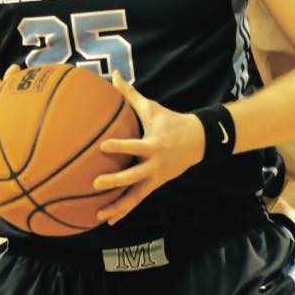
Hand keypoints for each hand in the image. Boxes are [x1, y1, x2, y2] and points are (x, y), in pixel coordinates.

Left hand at [93, 71, 204, 224]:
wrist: (198, 141)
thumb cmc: (170, 121)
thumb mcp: (152, 108)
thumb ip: (130, 95)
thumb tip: (113, 75)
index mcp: (154, 144)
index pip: (135, 146)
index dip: (120, 146)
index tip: (103, 146)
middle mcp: (155, 164)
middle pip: (134, 176)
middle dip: (116, 181)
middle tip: (95, 184)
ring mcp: (155, 178)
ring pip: (135, 196)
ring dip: (118, 206)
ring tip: (99, 215)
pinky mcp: (155, 186)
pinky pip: (137, 200)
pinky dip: (124, 210)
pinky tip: (108, 219)